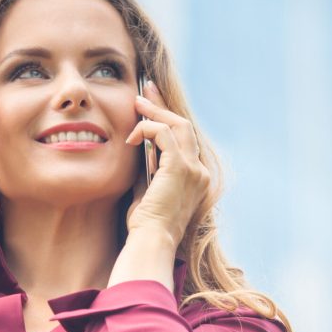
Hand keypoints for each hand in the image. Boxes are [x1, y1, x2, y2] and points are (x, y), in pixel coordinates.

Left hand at [124, 81, 209, 245]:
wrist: (152, 241)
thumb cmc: (146, 225)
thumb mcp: (149, 191)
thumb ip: (150, 170)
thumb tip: (140, 149)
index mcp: (196, 179)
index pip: (185, 141)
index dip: (168, 120)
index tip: (151, 105)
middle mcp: (200, 172)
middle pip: (185, 127)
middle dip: (163, 107)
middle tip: (145, 91)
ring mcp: (194, 169)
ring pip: (178, 126)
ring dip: (155, 113)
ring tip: (136, 103)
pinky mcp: (180, 168)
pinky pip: (164, 135)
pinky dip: (147, 130)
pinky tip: (131, 138)